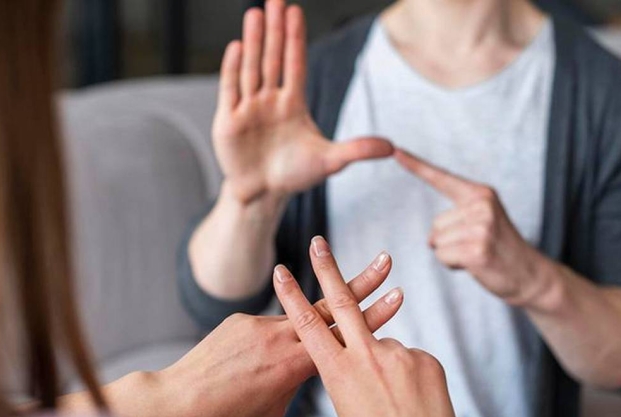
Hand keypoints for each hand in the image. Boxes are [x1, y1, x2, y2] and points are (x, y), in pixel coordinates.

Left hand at [145, 250, 403, 416]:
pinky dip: (269, 339)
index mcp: (293, 364)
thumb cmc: (226, 415)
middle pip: (330, 306)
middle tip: (385, 260)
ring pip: (297, 315)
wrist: (177, 402)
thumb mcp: (275, 406)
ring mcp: (258, 324)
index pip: (343, 335)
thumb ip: (296, 376)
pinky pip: (266, 325)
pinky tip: (249, 359)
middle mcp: (279, 337)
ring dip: (309, 315)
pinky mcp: (240, 319)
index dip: (373, 315)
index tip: (396, 296)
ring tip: (302, 330)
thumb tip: (305, 360)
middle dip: (361, 282)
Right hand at [213, 0, 393, 204]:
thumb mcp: (329, 161)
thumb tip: (392, 146)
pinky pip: (230, 90)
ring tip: (255, 13)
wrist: (263, 194)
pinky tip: (237, 46)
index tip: (295, 11)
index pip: (295, 64)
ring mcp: (248, 108)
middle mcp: (270, 100)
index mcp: (293, 103)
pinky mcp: (228, 121)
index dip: (295, 38)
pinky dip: (233, 69)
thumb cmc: (294, 174)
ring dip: (254, 41)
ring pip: (252, 68)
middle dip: (275, 29)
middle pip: (273, 58)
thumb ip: (357, 150)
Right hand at [274, 236, 459, 416]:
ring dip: (384, 368)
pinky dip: (408, 377)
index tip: (281, 272)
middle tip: (319, 243)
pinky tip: (414, 402)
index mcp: (338, 374)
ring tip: (394, 403)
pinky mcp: (426, 359)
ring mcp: (399, 355)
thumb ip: (347, 385)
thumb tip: (356, 370)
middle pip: (341, 302)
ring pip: (383, 345)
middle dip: (327, 268)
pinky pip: (410, 360)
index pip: (307, 325)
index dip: (291, 297)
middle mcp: (366, 357)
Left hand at [395, 149, 547, 306]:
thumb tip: (430, 238)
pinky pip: (442, 256)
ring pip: (436, 242)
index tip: (395, 151)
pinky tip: (476, 265)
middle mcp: (481, 205)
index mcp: (481, 193)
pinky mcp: (476, 248)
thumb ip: (457, 216)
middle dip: (449, 241)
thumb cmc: (500, 249)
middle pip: (435, 224)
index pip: (441, 178)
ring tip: (478, 254)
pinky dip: (453, 265)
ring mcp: (481, 226)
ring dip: (451, 254)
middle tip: (477, 246)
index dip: (416, 165)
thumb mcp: (483, 221)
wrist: (530, 274)